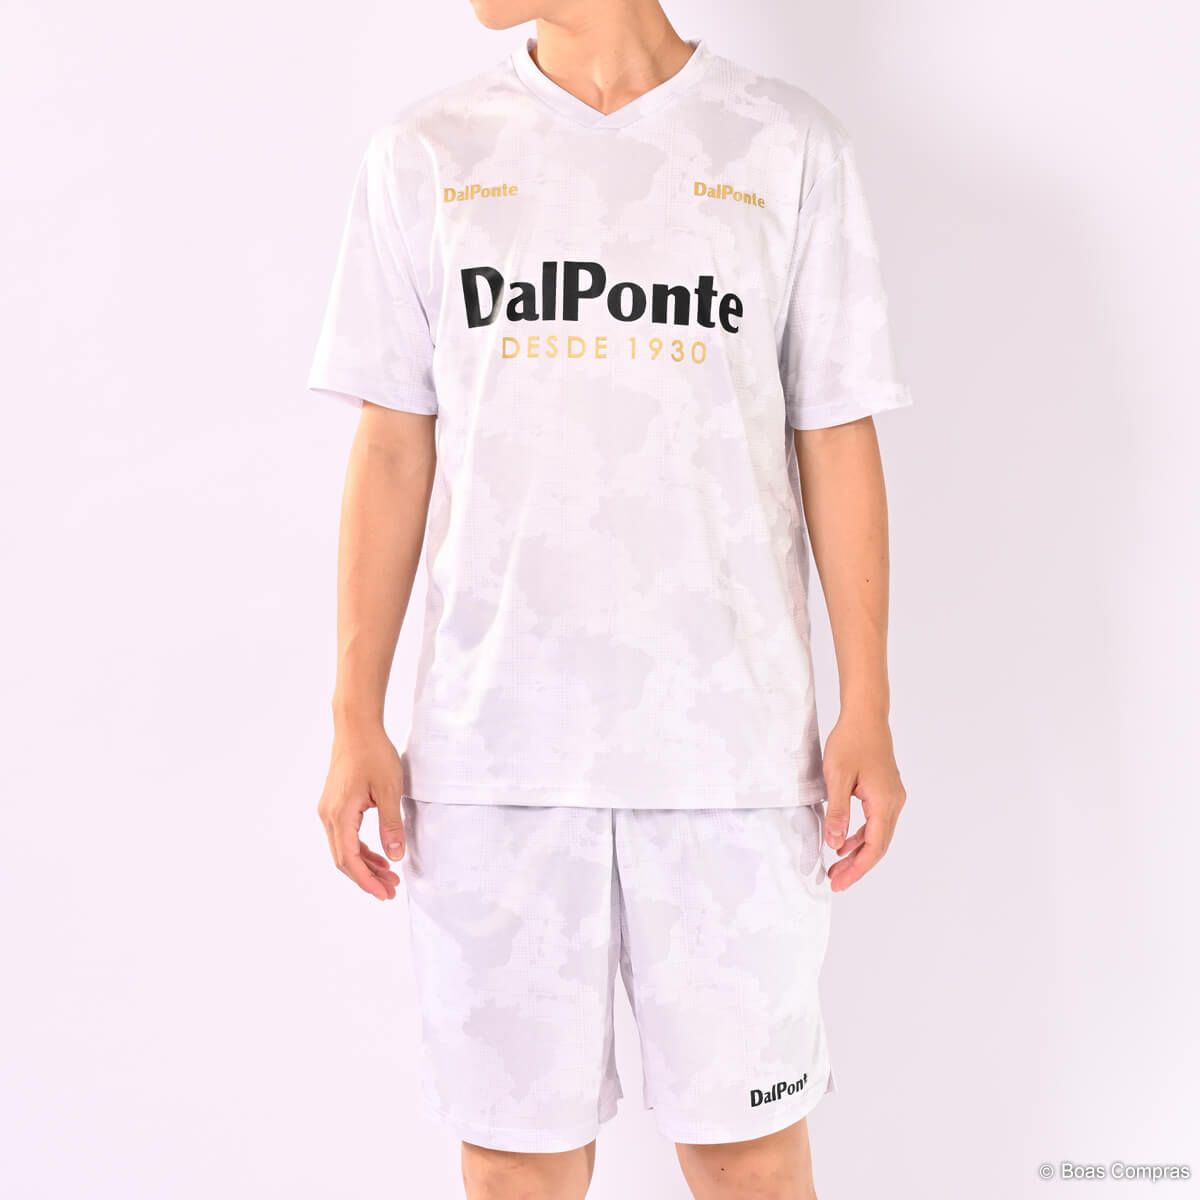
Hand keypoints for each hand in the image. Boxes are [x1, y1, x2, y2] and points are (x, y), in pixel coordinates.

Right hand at [317, 724, 405, 899]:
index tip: (383, 893)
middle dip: (367, 877)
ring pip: (344, 848)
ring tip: (389, 876)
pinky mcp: (334, 804)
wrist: (356, 727)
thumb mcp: (390, 790)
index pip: (349, 859)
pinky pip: (345, 835)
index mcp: (339, 814)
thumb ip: (391, 825)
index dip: (366, 880)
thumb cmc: (373, 753)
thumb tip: (395, 856)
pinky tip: (379, 855)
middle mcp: (328, 815)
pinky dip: (361, 848)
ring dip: (365, 864)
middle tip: (390, 890)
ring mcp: (328, 810)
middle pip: (344, 858)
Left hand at [821, 713, 905, 891]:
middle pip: (878, 845)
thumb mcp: (836, 777)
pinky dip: (861, 835)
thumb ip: (838, 812)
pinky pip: (876, 821)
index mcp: (884, 803)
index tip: (839, 883)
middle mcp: (894, 803)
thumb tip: (836, 843)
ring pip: (878, 834)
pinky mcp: (886, 791)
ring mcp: (893, 797)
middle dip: (857, 866)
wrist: (866, 716)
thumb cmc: (851, 742)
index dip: (857, 868)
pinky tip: (844, 842)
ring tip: (836, 866)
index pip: (873, 847)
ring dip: (858, 851)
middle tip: (835, 881)